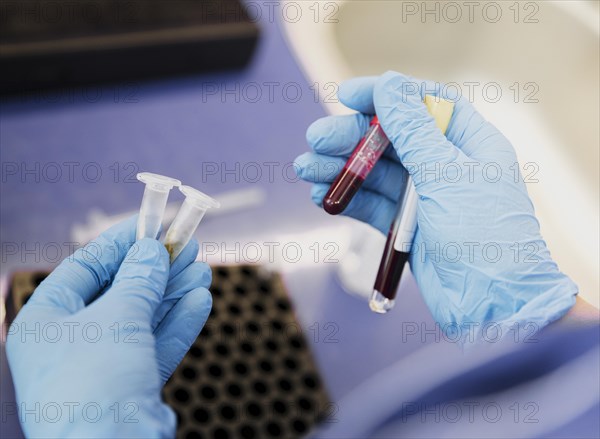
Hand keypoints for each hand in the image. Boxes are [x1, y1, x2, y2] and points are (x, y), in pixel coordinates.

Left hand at [6, 216, 211, 437]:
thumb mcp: (118, 317)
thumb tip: (151, 251)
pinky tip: (201, 299)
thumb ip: (139, 280)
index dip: (120, 242)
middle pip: (119, 292)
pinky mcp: (130, 387)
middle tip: (186, 244)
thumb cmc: (96, 382)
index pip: (85, 267)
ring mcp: (102, 367)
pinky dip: (178, 323)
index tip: (151, 223)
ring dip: (173, 293)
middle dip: (155, 268)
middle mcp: (69, 343)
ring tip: (202, 268)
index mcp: (46, 321)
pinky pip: (155, 346)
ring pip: (143, 319)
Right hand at [295, 71, 576, 338]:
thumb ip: (413, 131)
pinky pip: (372, 205)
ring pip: (375, 174)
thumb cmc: (483, 236)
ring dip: (340, 170)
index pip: (424, 104)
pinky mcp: (406, 227)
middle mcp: (446, 166)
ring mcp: (424, 198)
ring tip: (306, 168)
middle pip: (391, 139)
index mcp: (469, 144)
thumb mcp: (446, 175)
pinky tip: (322, 197)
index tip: (348, 94)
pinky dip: (348, 200)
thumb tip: (389, 85)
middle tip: (315, 139)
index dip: (386, 95)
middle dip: (351, 137)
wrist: (491, 307)